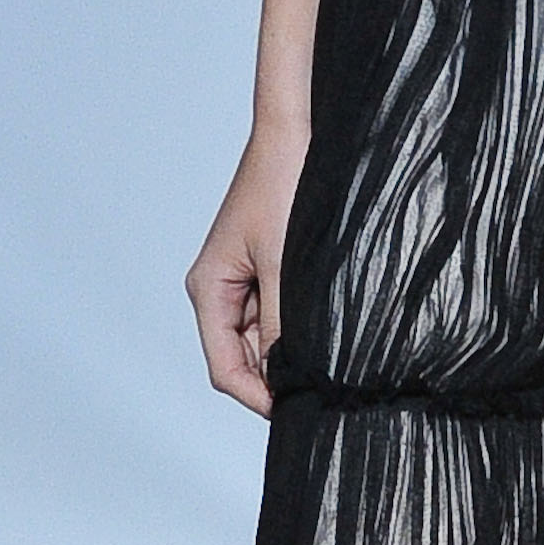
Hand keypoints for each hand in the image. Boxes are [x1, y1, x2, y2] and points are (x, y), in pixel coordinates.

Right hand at [186, 114, 308, 416]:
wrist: (298, 132)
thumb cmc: (285, 184)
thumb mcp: (288, 264)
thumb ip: (286, 325)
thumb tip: (292, 377)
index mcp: (209, 289)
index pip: (226, 369)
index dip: (260, 398)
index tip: (300, 412)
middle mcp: (220, 290)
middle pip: (244, 360)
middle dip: (280, 377)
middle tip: (327, 389)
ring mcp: (245, 282)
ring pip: (267, 341)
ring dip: (295, 351)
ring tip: (333, 356)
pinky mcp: (268, 271)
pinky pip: (281, 316)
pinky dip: (302, 328)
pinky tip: (330, 328)